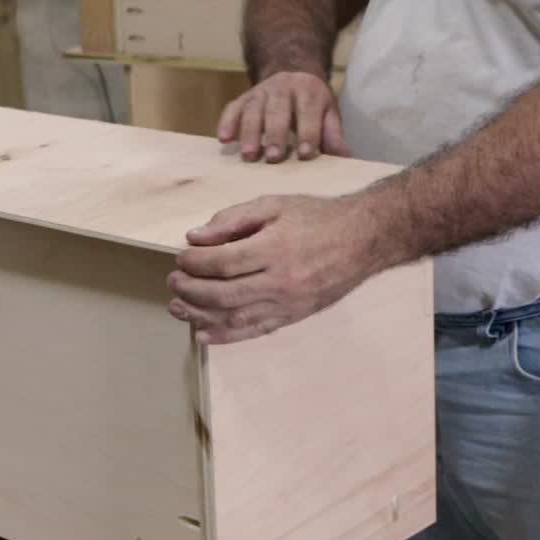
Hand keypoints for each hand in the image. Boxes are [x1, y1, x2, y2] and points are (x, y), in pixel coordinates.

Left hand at [167, 195, 380, 344]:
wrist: (366, 238)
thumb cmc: (318, 217)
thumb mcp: (274, 204)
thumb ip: (233, 218)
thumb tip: (196, 237)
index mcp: (275, 248)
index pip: (221, 262)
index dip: (193, 263)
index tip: (180, 257)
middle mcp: (281, 280)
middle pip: (223, 294)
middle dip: (191, 289)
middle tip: (174, 281)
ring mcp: (289, 303)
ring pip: (235, 317)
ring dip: (201, 315)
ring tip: (178, 307)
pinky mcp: (296, 316)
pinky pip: (256, 331)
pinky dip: (227, 336)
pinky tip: (204, 334)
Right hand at [218, 71, 349, 162]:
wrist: (292, 75)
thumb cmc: (312, 104)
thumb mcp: (328, 113)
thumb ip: (333, 135)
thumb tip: (344, 159)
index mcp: (309, 90)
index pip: (309, 113)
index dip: (308, 133)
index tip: (305, 155)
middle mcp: (284, 86)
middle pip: (278, 111)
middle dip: (275, 135)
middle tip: (273, 157)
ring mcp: (261, 91)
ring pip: (253, 110)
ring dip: (250, 132)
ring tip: (249, 155)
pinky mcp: (244, 97)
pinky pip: (233, 107)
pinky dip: (226, 122)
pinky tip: (223, 138)